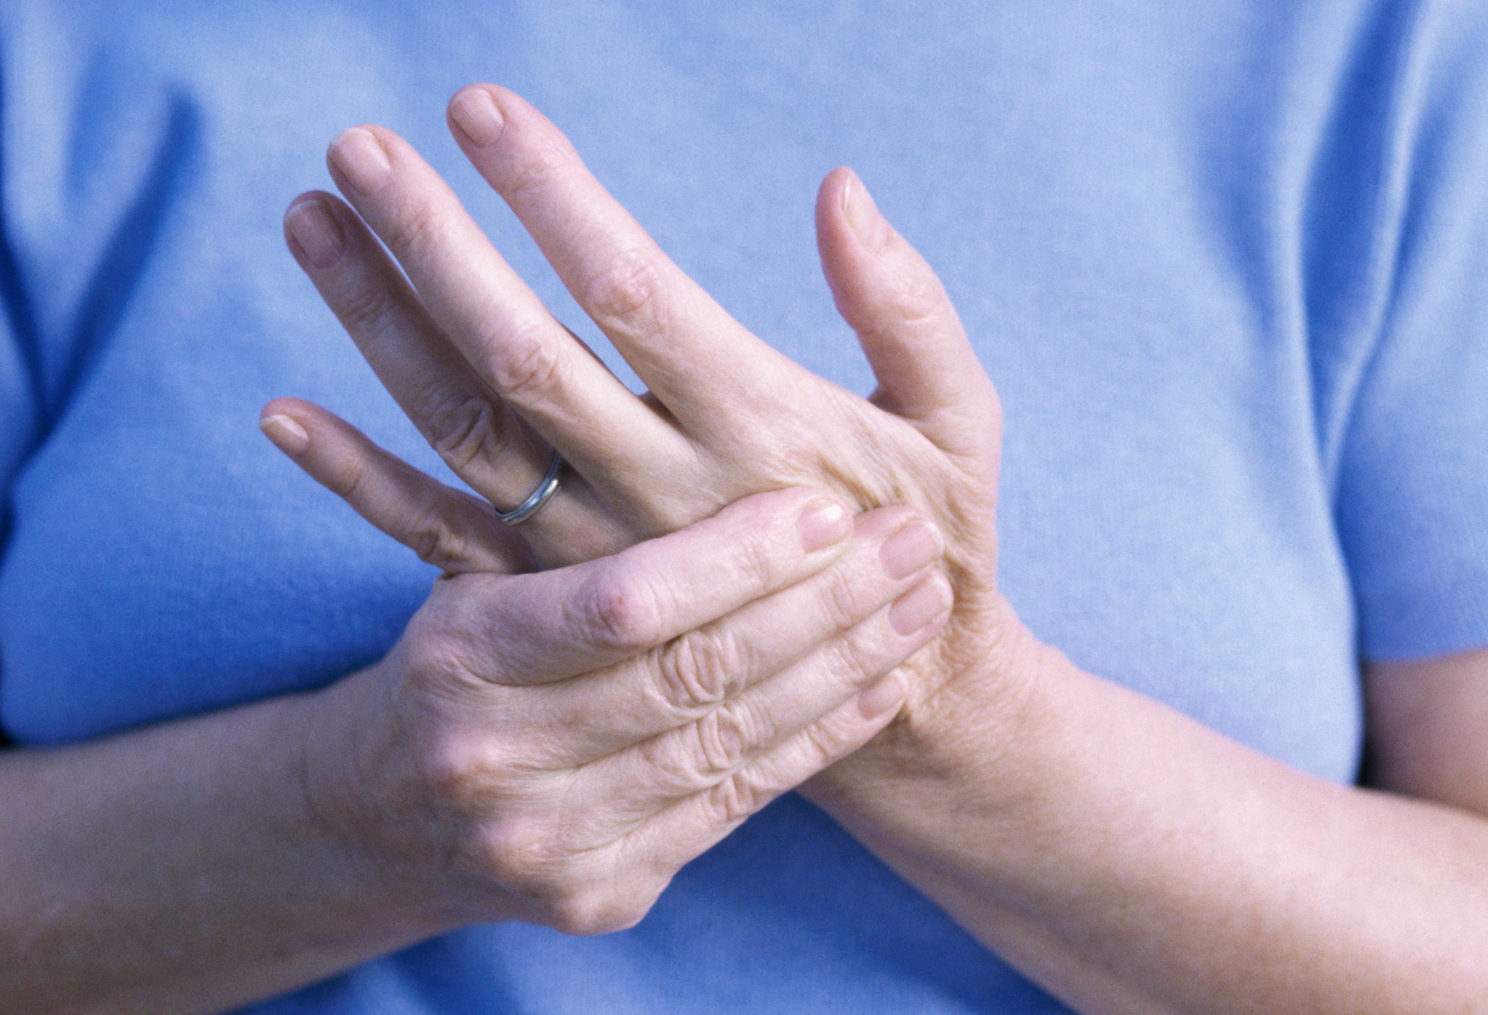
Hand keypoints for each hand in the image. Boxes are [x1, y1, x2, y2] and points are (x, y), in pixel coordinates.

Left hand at [271, 84, 1020, 719]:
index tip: (482, 111)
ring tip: (309, 220)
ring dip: (379, 326)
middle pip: (523, 356)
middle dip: (436, 244)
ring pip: (466, 431)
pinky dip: (359, 481)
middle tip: (360, 146)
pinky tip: (283, 414)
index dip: (555, 200)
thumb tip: (840, 189)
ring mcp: (596, 554)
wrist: (888, 701)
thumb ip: (908, 309)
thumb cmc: (929, 537)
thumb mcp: (960, 423)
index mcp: (760, 431)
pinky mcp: (558, 601)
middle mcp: (661, 494)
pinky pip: (441, 541)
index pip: (637, 296)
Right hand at [321, 487, 948, 932]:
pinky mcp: (598, 895)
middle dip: (820, 604)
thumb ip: (563, 520)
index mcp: (458, 653)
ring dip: (842, 669)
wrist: (387, 815)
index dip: (735, 557)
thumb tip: (687, 404)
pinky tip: (879, 685)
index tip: (825, 506)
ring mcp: (545, 842)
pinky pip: (732, 807)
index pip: (623, 604)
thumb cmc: (457, 663)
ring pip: (728, 743)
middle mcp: (492, 759)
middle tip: (909, 541)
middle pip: (692, 675)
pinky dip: (816, 742)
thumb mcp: (475, 579)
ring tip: (919, 604)